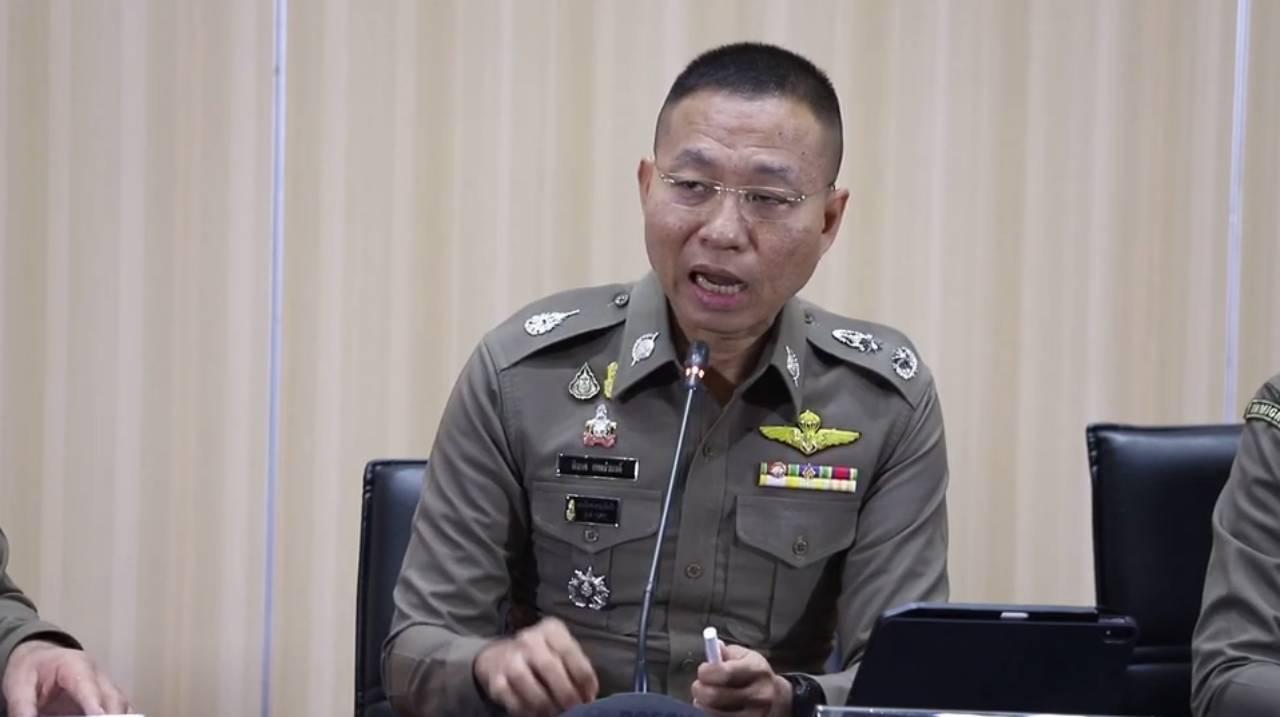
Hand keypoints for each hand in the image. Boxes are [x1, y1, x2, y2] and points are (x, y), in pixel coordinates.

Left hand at [2, 639, 129, 716]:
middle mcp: (96, 674)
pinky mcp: (106, 698)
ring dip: (119, 716)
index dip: (95, 704)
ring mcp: (105, 685)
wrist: (39, 659)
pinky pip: (120, 709)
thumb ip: (22, 707)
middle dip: (112, 715)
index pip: (88, 686)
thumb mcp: (19, 685)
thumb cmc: (32, 669)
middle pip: (112, 697)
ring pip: (121, 704)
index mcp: (74, 664)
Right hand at [473, 617, 597, 716]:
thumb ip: (574, 667)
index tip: (589, 695)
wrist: (498, 656)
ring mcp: (510, 659)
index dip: (583, 678)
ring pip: (529, 684)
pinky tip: (538, 714)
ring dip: (546, 704)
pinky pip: (513, 700)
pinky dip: (528, 711)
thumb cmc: (540, 655)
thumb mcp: (559, 650)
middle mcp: (528, 640)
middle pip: (550, 667)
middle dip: (566, 693)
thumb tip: (588, 695)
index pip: (569, 652)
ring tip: (556, 713)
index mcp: (550, 630)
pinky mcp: (496, 680)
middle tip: (575, 708)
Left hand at [691, 643, 790, 716]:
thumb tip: (714, 647)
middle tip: (698, 686)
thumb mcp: (744, 656)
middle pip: (716, 696)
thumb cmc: (753, 673)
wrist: (775, 697)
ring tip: (705, 697)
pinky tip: (714, 708)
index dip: (707, 672)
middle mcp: (759, 694)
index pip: (725, 673)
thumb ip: (726, 653)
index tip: (702, 670)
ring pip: (715, 713)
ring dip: (703, 705)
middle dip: (699, 690)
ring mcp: (755, 714)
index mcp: (757, 670)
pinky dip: (712, 714)